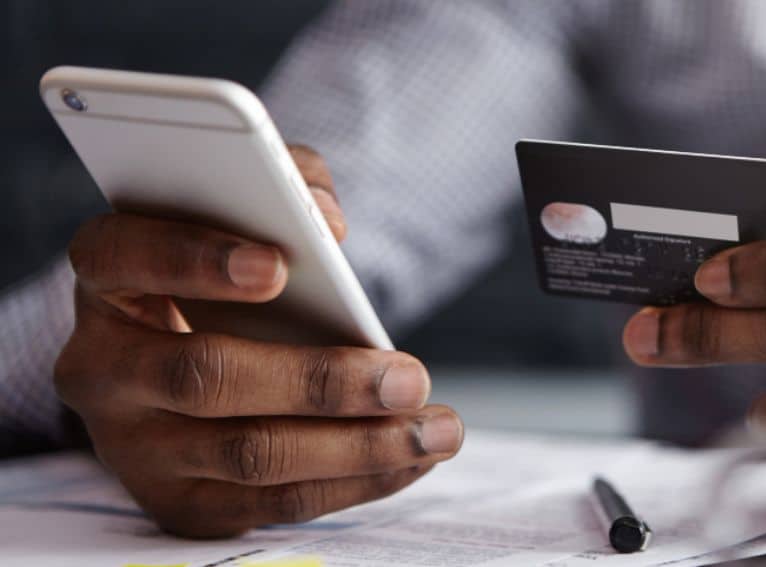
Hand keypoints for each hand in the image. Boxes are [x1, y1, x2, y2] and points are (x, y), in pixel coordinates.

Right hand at [54, 146, 462, 537]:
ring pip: (250, 454)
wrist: (182, 375)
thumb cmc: (224, 277)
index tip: (280, 265)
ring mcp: (135, 446)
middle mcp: (102, 368)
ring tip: (436, 428)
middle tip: (409, 377)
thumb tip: (328, 222)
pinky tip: (412, 457)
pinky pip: (273, 503)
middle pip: (204, 377)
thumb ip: (285, 187)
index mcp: (106, 280)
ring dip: (359, 446)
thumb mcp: (241, 218)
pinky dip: (355, 483)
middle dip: (320, 381)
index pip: (123, 257)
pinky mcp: (180, 503)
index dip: (194, 259)